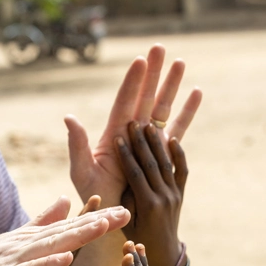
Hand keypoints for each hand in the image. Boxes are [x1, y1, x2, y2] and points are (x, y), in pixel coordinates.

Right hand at [0, 199, 129, 265]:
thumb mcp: (15, 243)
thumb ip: (40, 222)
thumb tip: (65, 200)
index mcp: (28, 239)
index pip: (67, 227)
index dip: (95, 219)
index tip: (123, 212)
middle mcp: (22, 244)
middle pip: (65, 231)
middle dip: (96, 223)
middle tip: (125, 214)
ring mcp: (12, 259)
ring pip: (50, 245)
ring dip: (76, 235)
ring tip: (103, 227)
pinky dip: (46, 264)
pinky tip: (67, 259)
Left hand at [66, 45, 202, 204]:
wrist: (114, 219)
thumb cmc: (95, 197)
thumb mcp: (82, 172)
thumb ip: (77, 145)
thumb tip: (69, 117)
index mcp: (113, 135)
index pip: (124, 101)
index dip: (132, 81)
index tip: (139, 60)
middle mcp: (131, 134)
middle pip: (144, 97)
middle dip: (153, 72)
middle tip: (159, 47)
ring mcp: (148, 143)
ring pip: (162, 108)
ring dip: (172, 86)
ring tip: (181, 62)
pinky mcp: (162, 155)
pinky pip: (178, 130)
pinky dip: (187, 112)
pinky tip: (196, 93)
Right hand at [118, 122, 187, 265]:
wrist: (163, 252)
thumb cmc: (137, 239)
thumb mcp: (126, 223)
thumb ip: (127, 200)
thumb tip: (126, 179)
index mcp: (147, 205)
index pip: (135, 174)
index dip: (126, 155)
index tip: (118, 138)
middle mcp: (163, 197)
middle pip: (151, 164)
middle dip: (141, 142)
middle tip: (133, 123)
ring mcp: (174, 194)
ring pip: (165, 163)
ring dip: (157, 142)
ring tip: (149, 124)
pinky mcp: (180, 192)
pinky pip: (181, 170)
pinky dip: (178, 154)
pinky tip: (173, 138)